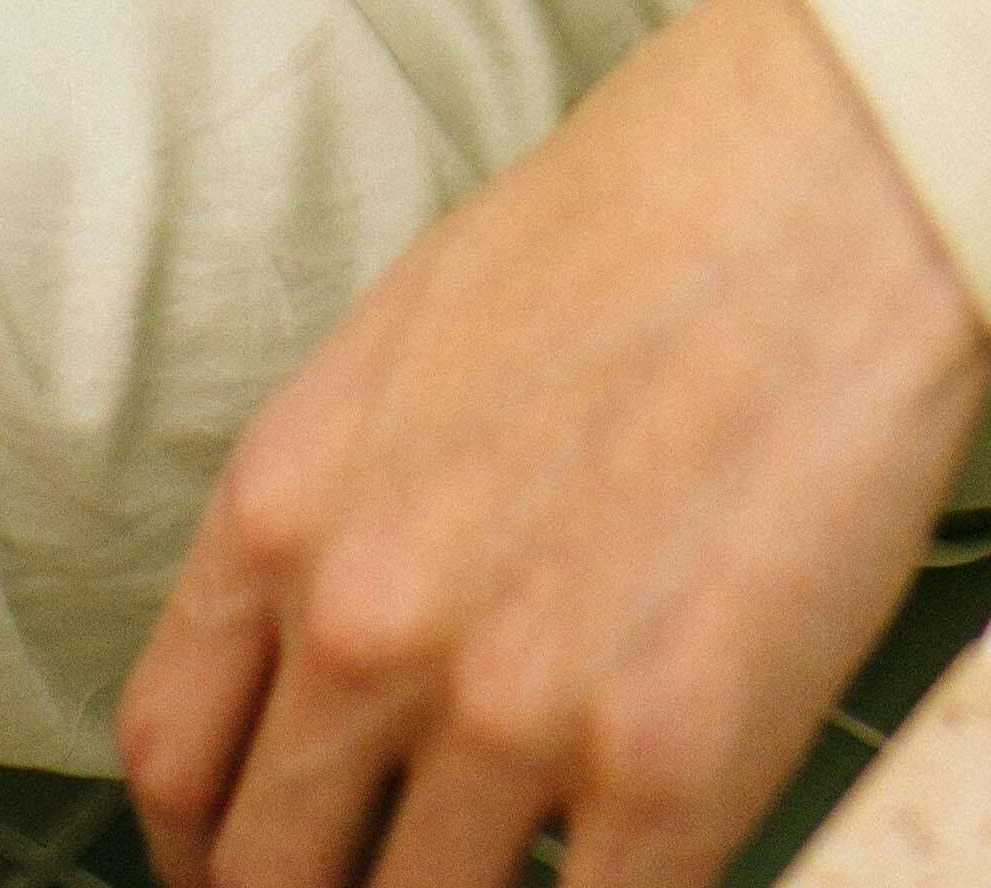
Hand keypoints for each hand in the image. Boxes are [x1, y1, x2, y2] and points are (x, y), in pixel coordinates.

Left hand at [119, 0, 990, 887]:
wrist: (818, 173)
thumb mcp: (404, 352)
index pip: (171, 757)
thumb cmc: (636, 230)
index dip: (204, 854)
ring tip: (522, 866)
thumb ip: (344, 523)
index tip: (247, 875)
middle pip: (271, 880)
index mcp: (285, 506)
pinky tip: (624, 864)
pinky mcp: (668, 771)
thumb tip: (331, 670)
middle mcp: (366, 624)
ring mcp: (511, 711)